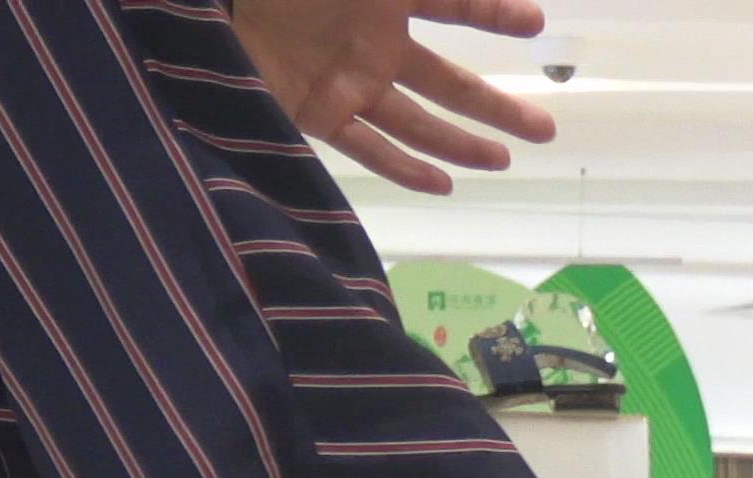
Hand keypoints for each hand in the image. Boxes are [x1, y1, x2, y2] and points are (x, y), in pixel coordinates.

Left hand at [229, 0, 558, 193]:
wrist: (207, 3)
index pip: (455, 3)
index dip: (493, 10)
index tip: (535, 24)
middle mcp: (375, 43)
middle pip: (449, 82)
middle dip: (496, 106)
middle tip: (545, 129)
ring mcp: (349, 82)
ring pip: (418, 121)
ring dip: (462, 142)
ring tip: (505, 161)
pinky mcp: (317, 113)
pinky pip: (369, 147)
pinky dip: (403, 168)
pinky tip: (442, 184)